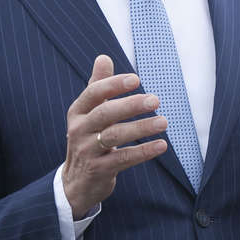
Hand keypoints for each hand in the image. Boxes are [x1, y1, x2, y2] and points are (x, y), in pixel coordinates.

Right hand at [61, 55, 167, 217]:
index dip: (114, 85)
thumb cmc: (88, 139)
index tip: (136, 79)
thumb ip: (98, 86)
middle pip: (105, 113)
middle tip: (156, 100)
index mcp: (78, 112)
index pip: (94, 93)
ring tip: (163, 122)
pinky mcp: (99, 170)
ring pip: (115, 136)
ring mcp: (87, 151)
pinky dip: (143, 152)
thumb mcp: (89, 113)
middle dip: (131, 105)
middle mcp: (79, 130)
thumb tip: (103, 57)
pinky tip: (161, 145)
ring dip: (141, 128)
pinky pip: (123, 159)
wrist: (76, 182)